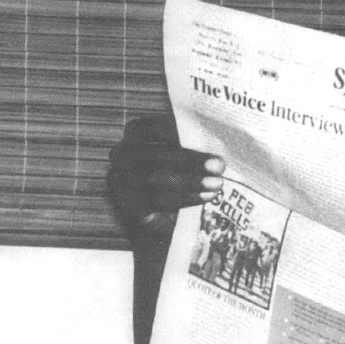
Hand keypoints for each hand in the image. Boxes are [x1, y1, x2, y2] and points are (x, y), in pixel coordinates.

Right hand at [107, 113, 224, 243]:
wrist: (167, 216)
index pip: (153, 127)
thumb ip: (196, 141)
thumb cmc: (184, 171)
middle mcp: (122, 155)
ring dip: (190, 182)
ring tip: (217, 184)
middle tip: (220, 166)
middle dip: (190, 161)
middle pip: (154, 156)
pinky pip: (155, 203)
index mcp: (136, 133)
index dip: (178, 131)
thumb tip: (223, 131)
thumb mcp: (188, 152)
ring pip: (154, 180)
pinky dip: (183, 200)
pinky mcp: (128, 209)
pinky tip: (205, 198)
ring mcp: (121, 182)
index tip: (208, 134)